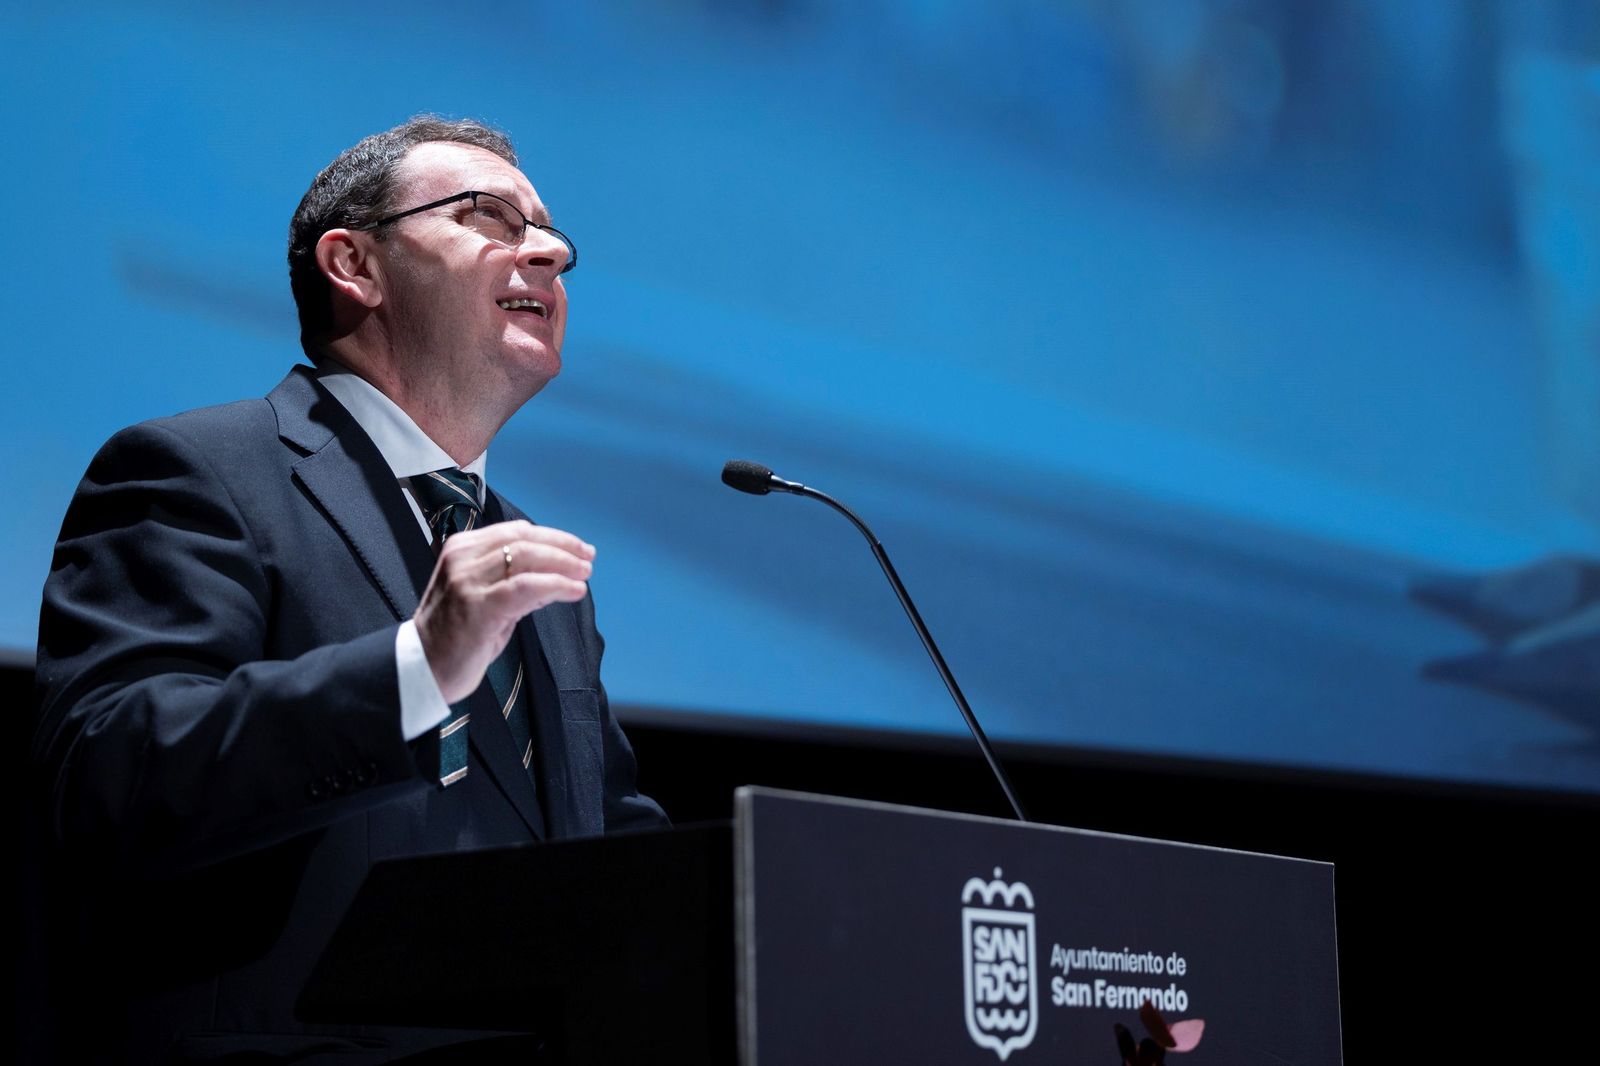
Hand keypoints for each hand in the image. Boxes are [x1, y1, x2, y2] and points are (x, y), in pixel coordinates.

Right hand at [413, 520, 594, 701]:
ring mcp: (468, 581)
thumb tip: (557, 576)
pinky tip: (574, 591)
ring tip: (584, 575)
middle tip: (588, 560)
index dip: (553, 537)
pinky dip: (555, 585)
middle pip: (524, 539)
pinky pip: (526, 587)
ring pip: (527, 557)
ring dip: (563, 564)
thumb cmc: (455, 636)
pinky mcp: (478, 606)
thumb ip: (516, 583)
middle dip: (563, 548)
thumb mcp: (486, 599)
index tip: (579, 548)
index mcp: (462, 549)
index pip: (515, 531)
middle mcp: (463, 559)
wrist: (422, 669)